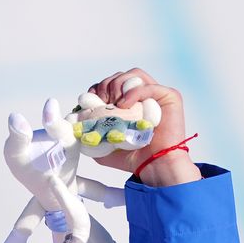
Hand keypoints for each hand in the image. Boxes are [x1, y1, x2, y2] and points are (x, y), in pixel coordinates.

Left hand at [87, 69, 197, 185]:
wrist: (153, 167)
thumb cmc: (131, 157)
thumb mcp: (102, 144)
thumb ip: (90, 130)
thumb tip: (74, 118)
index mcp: (129, 103)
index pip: (110, 84)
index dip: (98, 88)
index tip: (90, 100)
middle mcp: (143, 96)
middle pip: (120, 76)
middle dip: (106, 86)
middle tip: (102, 102)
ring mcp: (156, 94)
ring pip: (133, 75)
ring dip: (118, 85)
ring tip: (114, 104)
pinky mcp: (169, 96)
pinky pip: (148, 86)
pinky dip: (132, 92)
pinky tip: (123, 104)